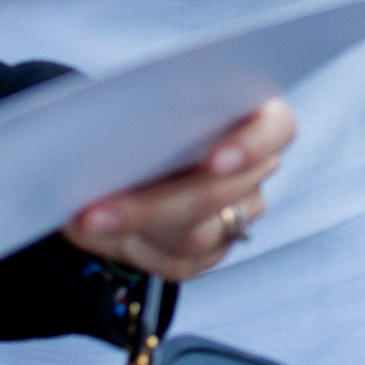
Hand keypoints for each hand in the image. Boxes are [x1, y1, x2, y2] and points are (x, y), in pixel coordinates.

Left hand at [64, 100, 293, 282]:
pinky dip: (132, 249)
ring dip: (134, 229)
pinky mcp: (212, 251)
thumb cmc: (145, 113)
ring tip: (86, 220)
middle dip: (153, 205)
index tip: (213, 162)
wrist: (130, 149)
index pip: (278, 130)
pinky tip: (99, 233)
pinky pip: (178, 263)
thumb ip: (148, 111)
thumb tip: (110, 136)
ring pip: (197, 236)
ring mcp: (238, 214)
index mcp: (258, 117)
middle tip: (96, 208)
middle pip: (219, 195)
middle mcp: (256, 169)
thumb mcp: (149, 101)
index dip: (250, 146)